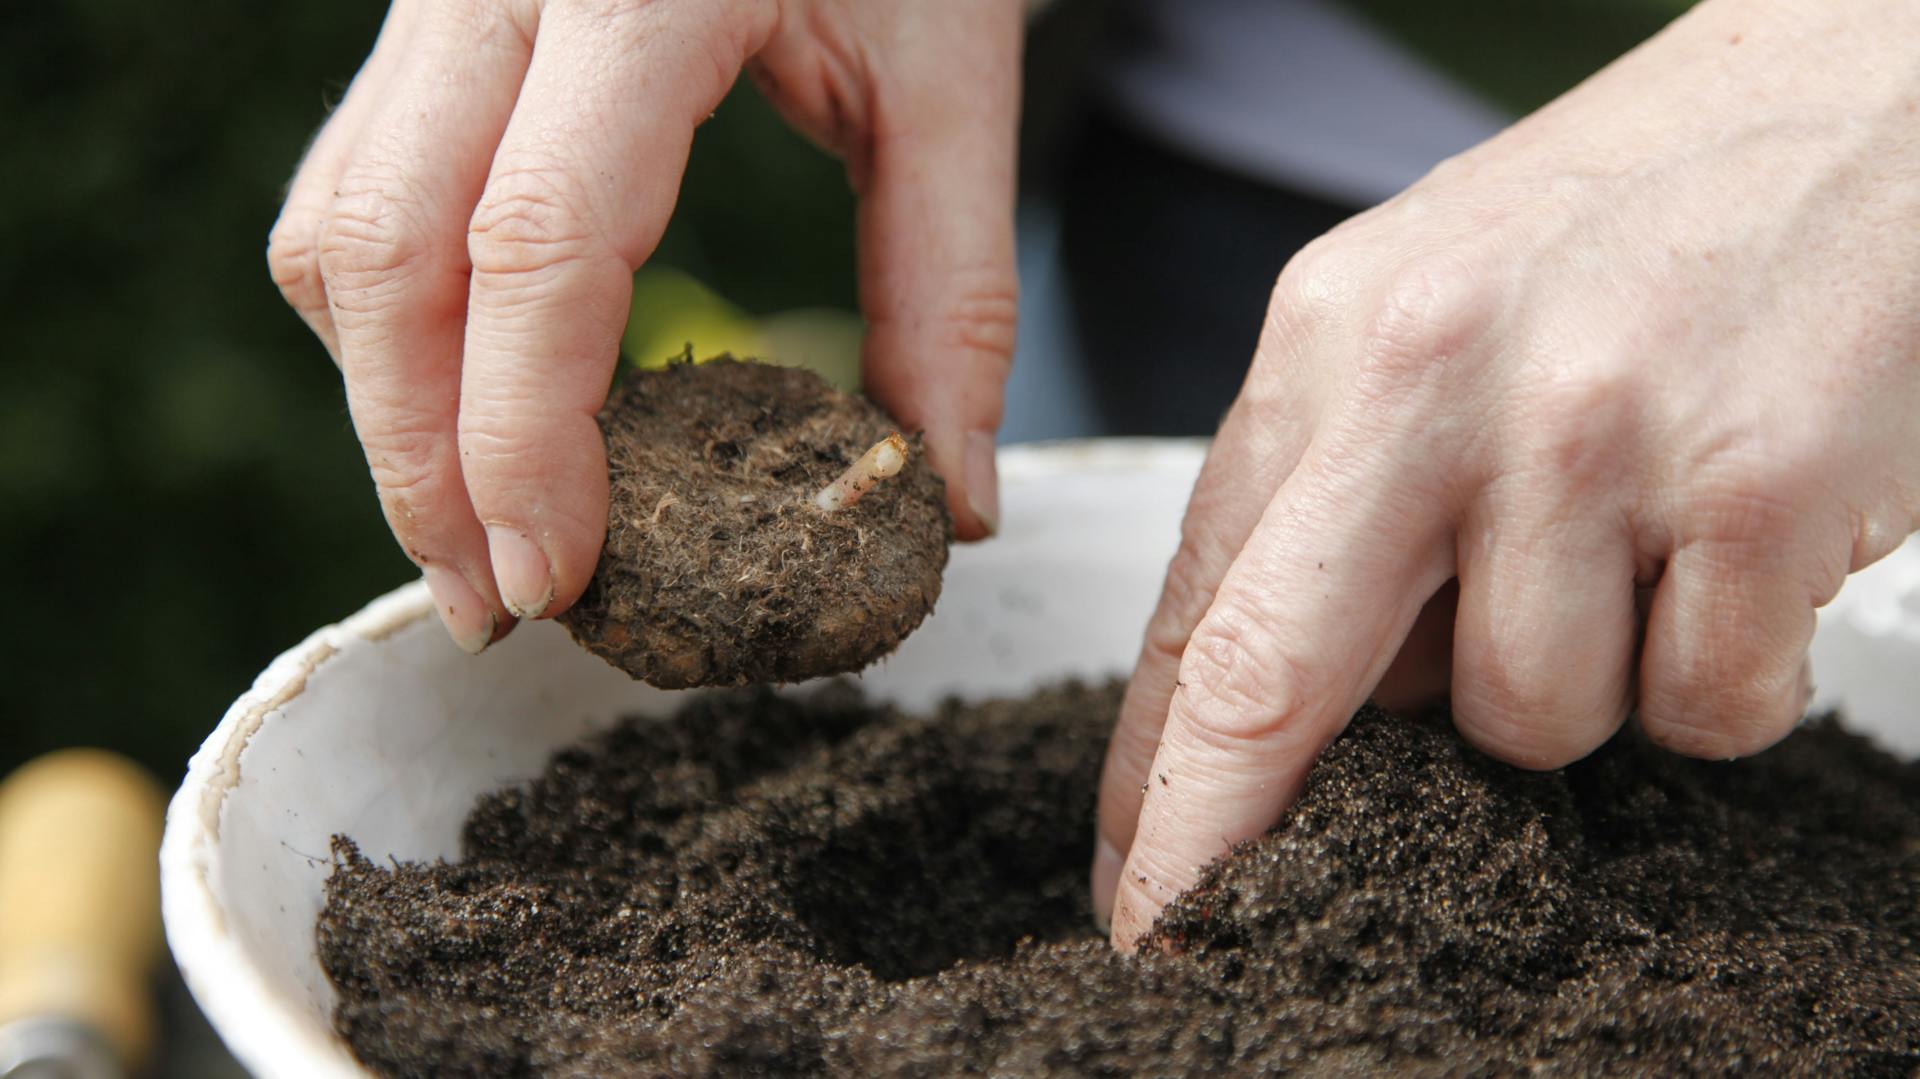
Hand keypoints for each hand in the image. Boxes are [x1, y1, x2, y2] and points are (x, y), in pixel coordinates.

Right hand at [269, 0, 1021, 652]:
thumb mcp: (951, 79)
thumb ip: (951, 290)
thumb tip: (948, 508)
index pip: (535, 241)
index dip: (524, 436)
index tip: (556, 577)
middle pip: (391, 256)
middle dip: (422, 462)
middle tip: (497, 604)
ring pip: (342, 230)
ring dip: (388, 406)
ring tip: (478, 533)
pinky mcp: (424, 27)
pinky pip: (352, 193)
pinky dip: (388, 329)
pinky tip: (465, 407)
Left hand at [1094, 0, 1919, 948]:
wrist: (1878, 90)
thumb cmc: (1647, 213)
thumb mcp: (1432, 306)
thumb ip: (1340, 486)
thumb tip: (1289, 703)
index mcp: (1336, 335)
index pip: (1202, 600)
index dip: (1152, 772)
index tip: (1130, 879)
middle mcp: (1441, 375)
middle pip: (1277, 680)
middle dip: (1220, 832)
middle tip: (1191, 917)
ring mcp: (1597, 431)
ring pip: (1525, 723)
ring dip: (1581, 686)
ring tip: (1638, 549)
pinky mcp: (1761, 487)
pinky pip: (1700, 710)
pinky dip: (1721, 673)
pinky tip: (1737, 551)